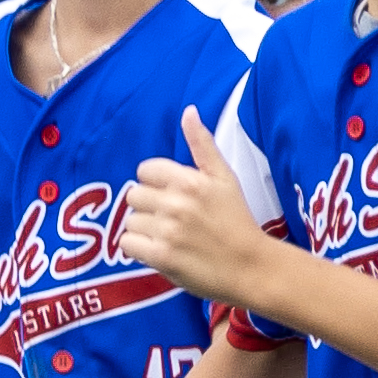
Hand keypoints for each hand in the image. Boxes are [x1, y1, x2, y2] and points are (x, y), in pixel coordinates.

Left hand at [120, 109, 276, 306]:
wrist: (250, 266)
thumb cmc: (237, 220)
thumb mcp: (225, 177)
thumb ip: (202, 144)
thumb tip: (188, 111)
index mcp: (189, 180)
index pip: (145, 171)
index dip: (155, 184)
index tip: (170, 197)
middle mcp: (176, 203)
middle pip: (134, 195)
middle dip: (148, 207)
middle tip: (169, 219)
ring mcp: (167, 230)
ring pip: (130, 221)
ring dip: (143, 230)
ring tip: (167, 236)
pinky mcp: (161, 257)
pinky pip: (127, 244)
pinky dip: (137, 249)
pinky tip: (157, 250)